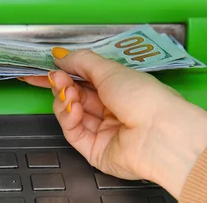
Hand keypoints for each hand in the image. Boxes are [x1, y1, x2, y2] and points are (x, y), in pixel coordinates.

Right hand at [21, 48, 206, 198]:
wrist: (159, 134)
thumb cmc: (145, 98)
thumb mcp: (110, 70)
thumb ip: (82, 61)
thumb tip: (61, 55)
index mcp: (120, 88)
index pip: (86, 79)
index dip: (66, 73)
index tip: (46, 67)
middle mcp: (112, 110)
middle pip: (76, 95)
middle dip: (63, 84)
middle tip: (55, 77)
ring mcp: (103, 131)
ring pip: (71, 113)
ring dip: (65, 100)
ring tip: (68, 92)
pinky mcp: (95, 151)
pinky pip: (73, 132)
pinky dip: (68, 118)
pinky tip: (72, 108)